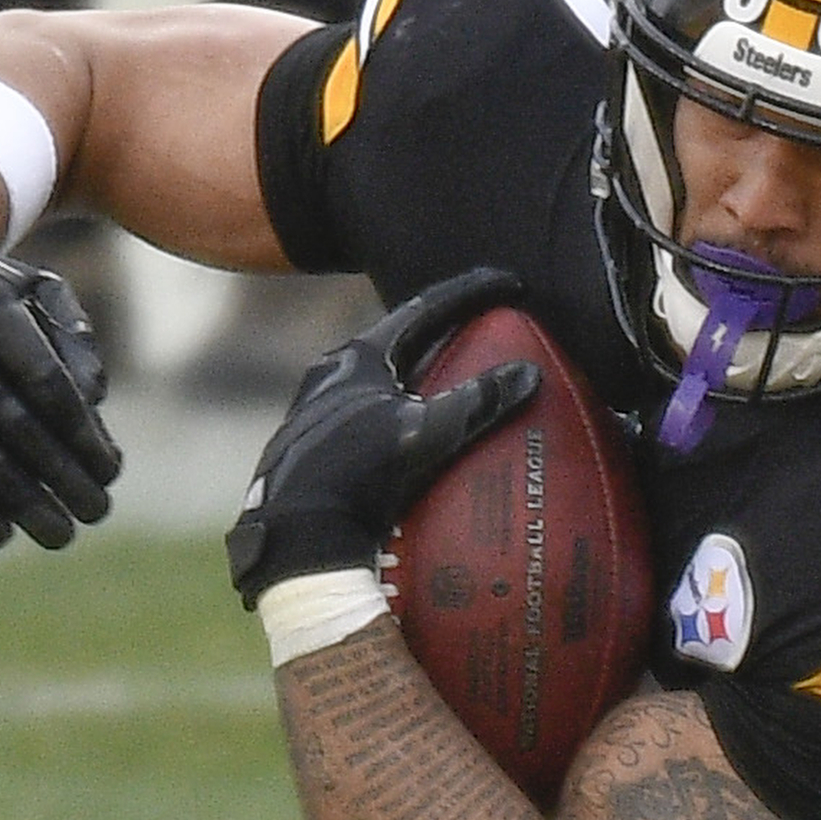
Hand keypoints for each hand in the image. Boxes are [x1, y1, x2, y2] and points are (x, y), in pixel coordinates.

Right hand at [0, 203, 122, 549]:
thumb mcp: (36, 291)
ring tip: (61, 535)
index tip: (113, 472)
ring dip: (21, 502)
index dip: (82, 433)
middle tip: (98, 512)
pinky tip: (2, 535)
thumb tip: (95, 398)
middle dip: (62, 475)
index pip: (46, 382)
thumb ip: (74, 335)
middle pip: (15, 424)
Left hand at [223, 268, 539, 607]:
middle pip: (402, 342)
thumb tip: (527, 374)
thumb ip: (475, 403)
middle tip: (487, 328)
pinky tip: (424, 441)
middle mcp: (332, 375)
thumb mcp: (422, 436)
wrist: (293, 536)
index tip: (508, 283)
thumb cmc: (354, 476)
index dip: (468, 293)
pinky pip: (373, 417)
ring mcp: (319, 412)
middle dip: (446, 334)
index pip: (423, 309)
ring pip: (384, 381)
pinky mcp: (315, 449)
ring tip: (459, 383)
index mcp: (356, 358)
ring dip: (423, 378)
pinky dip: (406, 417)